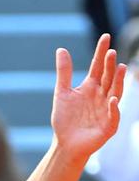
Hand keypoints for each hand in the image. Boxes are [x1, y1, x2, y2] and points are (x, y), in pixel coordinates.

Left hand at [51, 34, 126, 158]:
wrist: (65, 144)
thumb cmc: (65, 119)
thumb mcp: (62, 93)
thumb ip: (64, 72)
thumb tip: (61, 49)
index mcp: (91, 87)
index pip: (98, 66)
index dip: (101, 52)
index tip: (105, 37)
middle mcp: (102, 96)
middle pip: (107, 77)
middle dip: (110, 65)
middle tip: (111, 51)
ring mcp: (107, 110)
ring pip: (115, 92)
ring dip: (117, 81)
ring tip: (119, 67)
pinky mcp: (108, 125)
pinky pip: (113, 116)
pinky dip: (113, 108)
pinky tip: (112, 99)